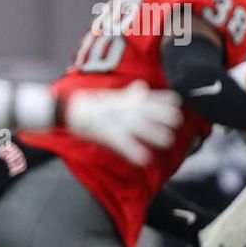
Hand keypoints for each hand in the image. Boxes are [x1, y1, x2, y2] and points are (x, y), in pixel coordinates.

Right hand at [64, 80, 182, 165]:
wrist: (69, 109)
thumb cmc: (92, 105)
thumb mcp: (113, 97)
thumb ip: (130, 94)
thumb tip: (142, 86)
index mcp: (128, 99)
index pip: (153, 97)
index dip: (167, 101)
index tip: (176, 105)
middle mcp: (125, 108)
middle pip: (151, 111)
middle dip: (166, 117)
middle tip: (176, 124)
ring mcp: (117, 121)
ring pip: (141, 127)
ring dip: (155, 134)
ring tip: (168, 141)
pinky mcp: (107, 133)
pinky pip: (123, 143)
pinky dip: (134, 151)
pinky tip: (145, 160)